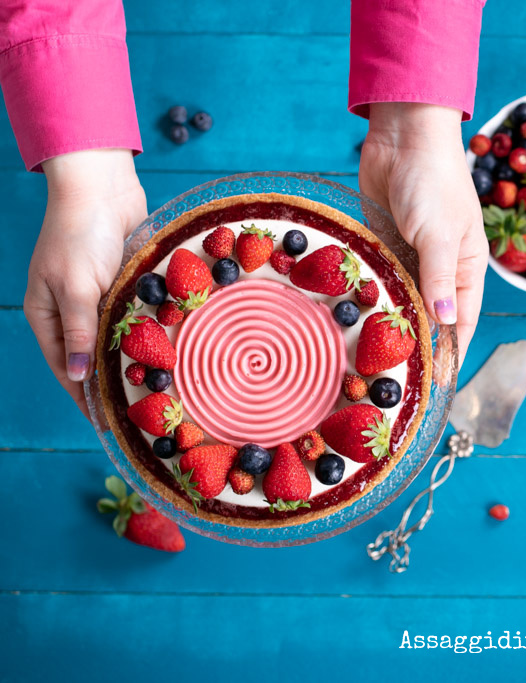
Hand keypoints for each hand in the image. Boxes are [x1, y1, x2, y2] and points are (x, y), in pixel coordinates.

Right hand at [25, 149, 147, 415]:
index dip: (83, 394)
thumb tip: (75, 375)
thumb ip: (79, 330)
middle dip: (111, 381)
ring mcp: (98, 295)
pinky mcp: (123, 283)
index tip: (105, 422)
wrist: (102, 187)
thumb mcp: (76, 286)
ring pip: (116, 337)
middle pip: (91, 355)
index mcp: (47, 313)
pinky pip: (135, 316)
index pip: (64, 366)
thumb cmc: (80, 234)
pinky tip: (168, 351)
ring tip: (157, 390)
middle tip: (138, 412)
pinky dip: (148, 332)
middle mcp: (71, 308)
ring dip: (134, 358)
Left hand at [359, 103, 487, 365]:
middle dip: (416, 344)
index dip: (450, 351)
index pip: (462, 322)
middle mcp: (440, 266)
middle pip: (430, 316)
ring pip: (400, 299)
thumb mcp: (441, 234)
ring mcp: (410, 255)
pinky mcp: (382, 242)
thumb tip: (446, 325)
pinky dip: (367, 295)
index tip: (436, 383)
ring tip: (368, 357)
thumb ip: (439, 280)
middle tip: (395, 378)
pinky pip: (376, 277)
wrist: (404, 134)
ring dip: (387, 322)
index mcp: (466, 267)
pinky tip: (351, 316)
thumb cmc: (433, 181)